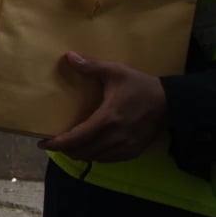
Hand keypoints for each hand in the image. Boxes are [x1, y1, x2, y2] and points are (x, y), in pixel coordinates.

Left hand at [37, 52, 167, 161]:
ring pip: (95, 158)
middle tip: (53, 143)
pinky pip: (108, 159)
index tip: (43, 143)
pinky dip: (95, 156)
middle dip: (65, 150)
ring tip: (67, 146)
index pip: (77, 138)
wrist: (171, 103)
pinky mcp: (133, 151)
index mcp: (108, 119)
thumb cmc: (140, 86)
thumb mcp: (116, 72)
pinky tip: (89, 148)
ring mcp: (125, 147)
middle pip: (83, 151)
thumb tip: (69, 57)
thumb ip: (91, 67)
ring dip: (79, 154)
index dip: (58, 144)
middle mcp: (115, 137)